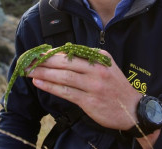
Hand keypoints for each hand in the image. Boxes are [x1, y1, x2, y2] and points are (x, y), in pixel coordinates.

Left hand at [27, 50, 141, 130]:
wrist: (133, 110)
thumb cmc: (116, 88)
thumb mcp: (107, 67)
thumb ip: (89, 61)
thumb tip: (61, 57)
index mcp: (100, 57)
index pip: (72, 52)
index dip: (52, 53)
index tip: (38, 53)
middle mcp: (97, 69)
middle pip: (65, 62)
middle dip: (44, 61)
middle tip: (28, 60)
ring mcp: (93, 85)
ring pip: (63, 76)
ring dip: (43, 73)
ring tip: (29, 71)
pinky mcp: (89, 101)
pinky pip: (66, 92)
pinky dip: (50, 86)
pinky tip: (39, 83)